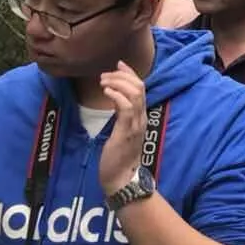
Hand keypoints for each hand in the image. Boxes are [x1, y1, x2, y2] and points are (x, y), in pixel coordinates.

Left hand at [98, 62, 147, 197]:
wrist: (121, 180)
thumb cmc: (118, 158)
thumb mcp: (121, 132)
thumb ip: (122, 116)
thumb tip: (116, 101)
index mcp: (140, 117)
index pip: (141, 88)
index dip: (131, 73)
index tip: (119, 64)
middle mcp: (141, 118)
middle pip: (139, 86)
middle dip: (122, 75)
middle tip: (105, 74)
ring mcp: (136, 124)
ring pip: (135, 93)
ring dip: (118, 83)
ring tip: (103, 81)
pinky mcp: (127, 131)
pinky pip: (126, 107)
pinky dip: (117, 96)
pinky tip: (107, 92)